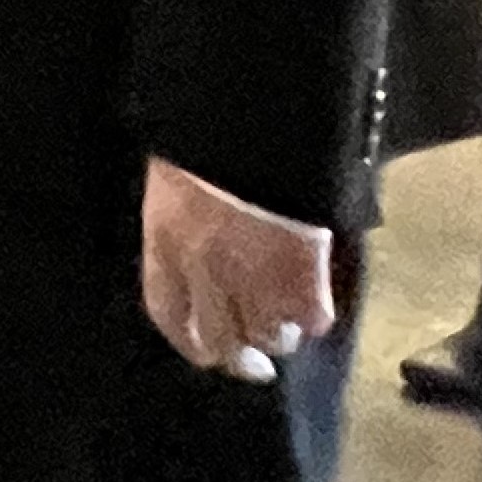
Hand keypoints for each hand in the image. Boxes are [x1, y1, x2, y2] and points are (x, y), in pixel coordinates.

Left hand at [140, 157, 335, 383]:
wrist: (258, 117)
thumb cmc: (211, 138)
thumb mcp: (178, 179)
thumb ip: (185, 224)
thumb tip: (200, 255)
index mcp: (165, 240)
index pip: (167, 312)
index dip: (189, 339)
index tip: (208, 352)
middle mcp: (204, 270)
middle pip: (219, 341)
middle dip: (238, 358)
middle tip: (257, 364)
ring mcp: (254, 278)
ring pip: (270, 336)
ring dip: (279, 332)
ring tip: (288, 317)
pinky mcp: (303, 278)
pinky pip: (312, 318)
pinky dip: (315, 315)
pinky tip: (316, 300)